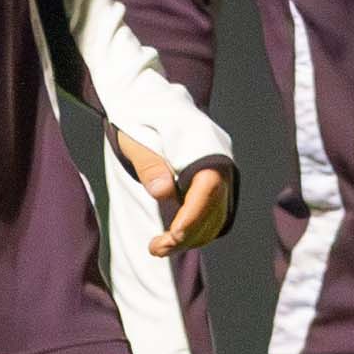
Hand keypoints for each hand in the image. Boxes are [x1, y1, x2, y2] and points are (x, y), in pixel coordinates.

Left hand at [109, 131, 235, 253]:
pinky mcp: (211, 184)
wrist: (147, 105)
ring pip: (215, 216)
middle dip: (188, 234)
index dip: (194, 214)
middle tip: (155, 248)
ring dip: (190, 237)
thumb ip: (150, 165)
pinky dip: (195, 231)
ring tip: (158, 248)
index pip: (208, 186)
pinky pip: (211, 214)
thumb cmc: (138, 120)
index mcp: (203, 143)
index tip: (175, 235)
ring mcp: (218, 173)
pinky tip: (172, 240)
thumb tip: (164, 193)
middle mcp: (218, 160)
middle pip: (214, 206)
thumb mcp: (135, 140)